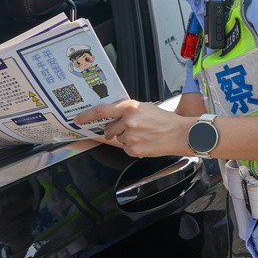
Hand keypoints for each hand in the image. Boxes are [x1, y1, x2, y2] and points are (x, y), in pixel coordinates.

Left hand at [75, 99, 191, 157]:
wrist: (179, 134)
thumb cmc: (163, 120)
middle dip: (113, 129)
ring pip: (118, 139)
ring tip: (142, 134)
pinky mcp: (134, 150)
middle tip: (128, 127)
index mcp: (130, 108)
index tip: (78, 119)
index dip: (87, 116)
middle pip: (109, 128)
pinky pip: (125, 148)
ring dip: (126, 138)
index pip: (102, 111)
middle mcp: (128, 121)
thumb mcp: (144, 108)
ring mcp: (130, 137)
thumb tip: (109, 117)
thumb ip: (126, 111)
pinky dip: (132, 146)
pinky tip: (144, 141)